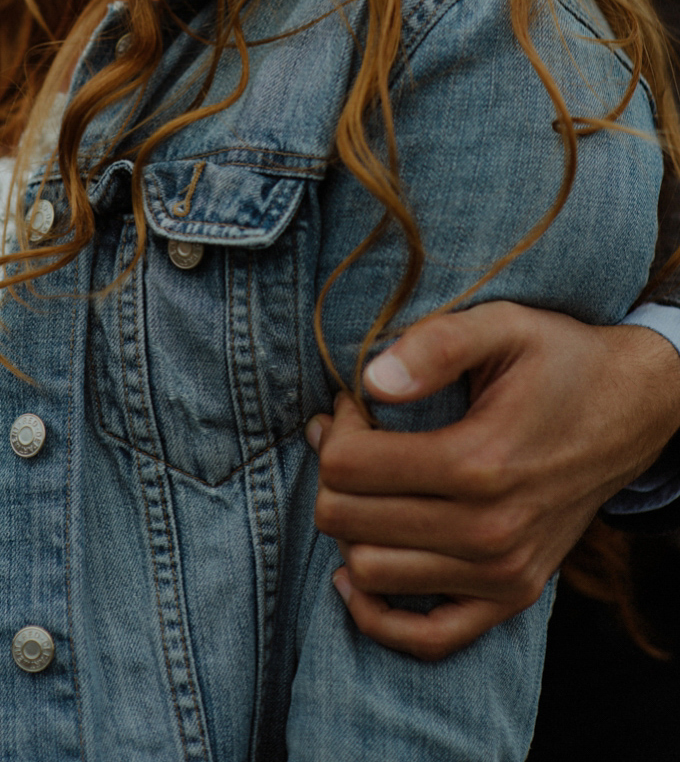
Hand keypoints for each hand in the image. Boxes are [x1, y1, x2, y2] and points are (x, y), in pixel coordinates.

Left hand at [308, 302, 679, 660]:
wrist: (629, 408)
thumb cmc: (558, 359)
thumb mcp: (503, 324)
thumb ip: (436, 343)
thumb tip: (371, 380)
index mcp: (479, 461)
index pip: (348, 468)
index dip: (336, 428)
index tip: (355, 402)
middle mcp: (491, 530)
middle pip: (347, 522)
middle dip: (332, 473)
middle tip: (351, 435)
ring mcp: (503, 573)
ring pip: (370, 573)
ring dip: (348, 527)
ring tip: (367, 482)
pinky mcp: (513, 595)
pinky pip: (428, 637)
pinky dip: (379, 613)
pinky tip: (359, 569)